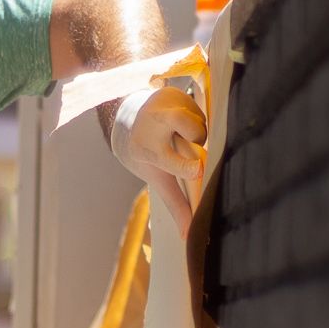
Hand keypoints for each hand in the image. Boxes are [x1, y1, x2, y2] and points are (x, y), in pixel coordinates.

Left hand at [110, 85, 206, 230]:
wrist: (127, 117)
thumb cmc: (147, 155)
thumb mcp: (158, 178)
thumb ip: (176, 204)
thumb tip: (190, 235)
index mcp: (148, 151)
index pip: (170, 161)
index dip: (184, 166)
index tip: (198, 170)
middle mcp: (153, 126)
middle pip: (196, 132)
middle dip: (199, 137)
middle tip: (190, 141)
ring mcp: (163, 106)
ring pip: (201, 121)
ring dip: (198, 130)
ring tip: (180, 132)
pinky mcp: (172, 92)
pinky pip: (200, 108)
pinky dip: (196, 116)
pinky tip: (180, 119)